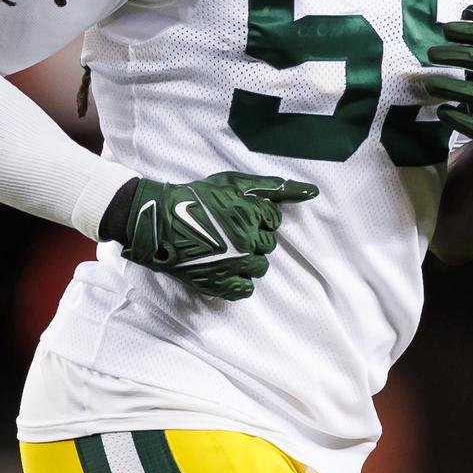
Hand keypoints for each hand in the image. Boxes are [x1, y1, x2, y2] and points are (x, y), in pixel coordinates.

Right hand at [104, 171, 317, 299]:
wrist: (159, 223)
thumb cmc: (196, 198)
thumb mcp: (234, 183)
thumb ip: (274, 188)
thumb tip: (313, 193)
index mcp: (252, 214)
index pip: (274, 220)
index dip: (256, 216)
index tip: (236, 215)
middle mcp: (248, 240)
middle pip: (269, 244)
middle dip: (252, 237)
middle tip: (227, 231)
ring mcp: (236, 265)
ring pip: (260, 267)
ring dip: (246, 259)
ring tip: (223, 249)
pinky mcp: (223, 284)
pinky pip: (246, 289)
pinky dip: (236, 281)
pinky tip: (222, 268)